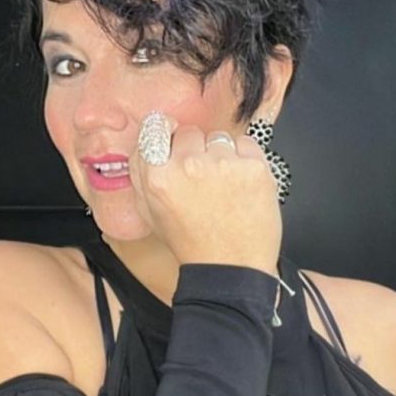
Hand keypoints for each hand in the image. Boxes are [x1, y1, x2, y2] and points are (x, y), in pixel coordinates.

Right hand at [127, 115, 281, 275]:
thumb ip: (142, 175)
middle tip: (202, 180)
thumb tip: (146, 141)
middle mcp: (188, 165)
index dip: (166, 134)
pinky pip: (246, 145)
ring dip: (221, 156)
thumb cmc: (193, 244)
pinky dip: (245, 161)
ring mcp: (223, 164)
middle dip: (195, 150)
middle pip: (189, 132)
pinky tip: (240, 187)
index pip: (155, 127)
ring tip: (223, 188)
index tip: (175, 142)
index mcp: (158, 177)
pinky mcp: (252, 166)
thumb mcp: (151, 214)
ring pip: (218, 138)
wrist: (231, 268)